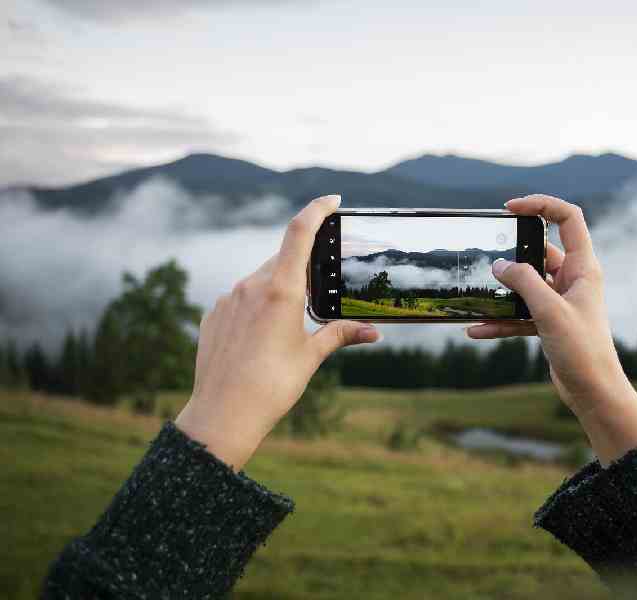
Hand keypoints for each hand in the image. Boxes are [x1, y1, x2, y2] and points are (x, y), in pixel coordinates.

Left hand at [176, 195, 379, 469]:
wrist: (223, 415)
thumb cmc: (272, 386)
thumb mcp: (311, 357)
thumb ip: (341, 334)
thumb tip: (374, 332)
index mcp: (280, 290)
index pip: (299, 233)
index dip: (317, 209)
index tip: (332, 199)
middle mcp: (250, 286)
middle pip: (282, 260)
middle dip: (303, 268)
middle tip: (320, 288)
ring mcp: (228, 299)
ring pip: (260, 279)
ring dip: (279, 290)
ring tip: (289, 326)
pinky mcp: (214, 315)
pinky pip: (240, 300)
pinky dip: (256, 307)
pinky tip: (262, 339)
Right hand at [466, 194, 636, 462]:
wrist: (594, 392)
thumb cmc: (582, 350)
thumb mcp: (549, 311)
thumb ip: (523, 282)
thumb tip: (499, 265)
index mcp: (583, 268)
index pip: (568, 219)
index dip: (541, 205)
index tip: (511, 208)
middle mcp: (573, 280)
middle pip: (540, 250)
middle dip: (512, 252)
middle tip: (486, 250)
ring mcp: (560, 301)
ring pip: (526, 285)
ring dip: (502, 291)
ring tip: (477, 292)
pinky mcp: (549, 323)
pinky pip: (520, 314)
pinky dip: (500, 320)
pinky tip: (476, 329)